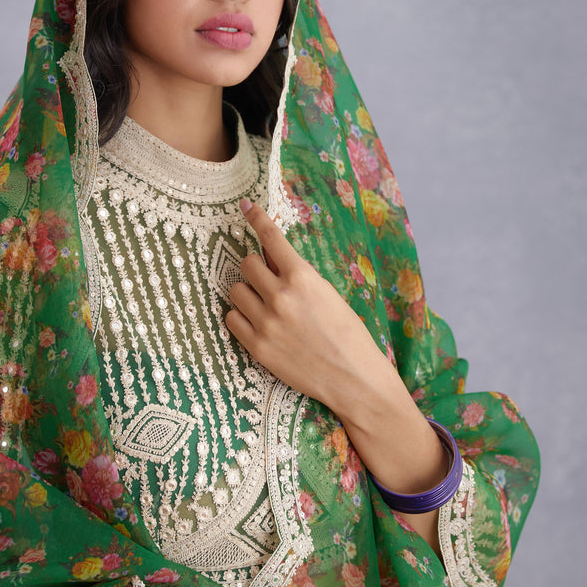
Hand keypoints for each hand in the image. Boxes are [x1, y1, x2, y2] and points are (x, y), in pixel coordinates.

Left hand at [227, 199, 447, 552]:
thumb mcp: (329, 295)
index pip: (271, 238)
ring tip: (264, 305)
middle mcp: (281, 297)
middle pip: (247, 263)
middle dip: (256, 267)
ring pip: (235, 290)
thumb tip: (274, 256)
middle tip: (268, 278)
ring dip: (247, 292)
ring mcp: (265, 323)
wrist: (354, 379)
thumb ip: (299, 276)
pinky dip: (240, 317)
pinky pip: (231, 319)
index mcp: (303, 279)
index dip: (257, 218)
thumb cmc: (349, 335)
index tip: (245, 207)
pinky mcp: (256, 348)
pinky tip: (257, 322)